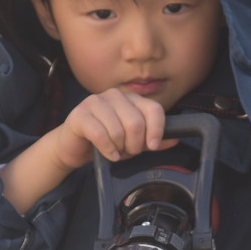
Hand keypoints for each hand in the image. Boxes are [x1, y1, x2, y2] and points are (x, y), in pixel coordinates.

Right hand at [0, 88, 178, 212]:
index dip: (157, 130)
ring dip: (119, 148)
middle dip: (135, 144)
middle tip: (128, 152)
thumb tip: (176, 138)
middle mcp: (114, 96)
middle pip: (136, 122)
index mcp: (131, 99)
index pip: (154, 109)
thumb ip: (154, 139)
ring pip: (118, 129)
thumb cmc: (105, 141)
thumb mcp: (134, 141)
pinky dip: (107, 149)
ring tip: (115, 151)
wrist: (74, 147)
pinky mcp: (80, 114)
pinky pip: (100, 134)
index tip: (153, 146)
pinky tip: (108, 154)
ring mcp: (95, 102)